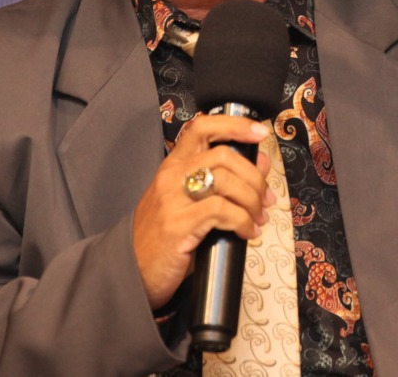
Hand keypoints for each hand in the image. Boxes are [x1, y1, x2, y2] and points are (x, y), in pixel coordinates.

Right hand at [131, 115, 275, 309]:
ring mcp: (172, 199)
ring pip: (226, 180)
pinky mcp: (177, 224)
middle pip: (223, 155)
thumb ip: (223, 182)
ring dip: (252, 200)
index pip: (202, 128)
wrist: (131, 272)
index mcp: (173, 165)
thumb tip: (260, 164)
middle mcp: (171, 176)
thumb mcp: (192, 203)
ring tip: (258, 218)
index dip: (235, 125)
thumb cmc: (163, 238)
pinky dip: (242, 221)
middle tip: (265, 199)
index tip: (260, 132)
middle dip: (254, 177)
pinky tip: (247, 232)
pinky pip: (221, 210)